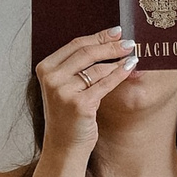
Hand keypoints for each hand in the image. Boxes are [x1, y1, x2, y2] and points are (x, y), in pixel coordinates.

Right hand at [36, 28, 136, 159]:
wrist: (64, 145)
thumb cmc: (68, 114)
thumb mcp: (66, 85)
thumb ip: (78, 65)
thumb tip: (109, 41)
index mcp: (45, 68)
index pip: (76, 44)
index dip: (99, 36)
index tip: (116, 32)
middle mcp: (51, 78)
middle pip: (86, 52)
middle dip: (111, 45)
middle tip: (129, 42)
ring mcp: (64, 91)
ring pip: (97, 68)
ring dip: (117, 59)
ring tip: (131, 55)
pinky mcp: (79, 104)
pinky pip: (105, 83)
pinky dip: (119, 73)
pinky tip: (129, 67)